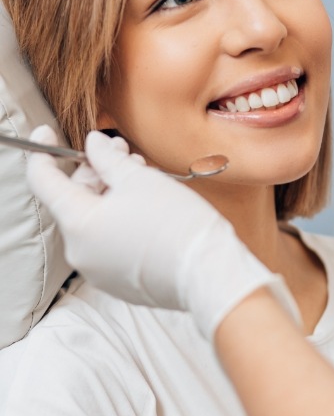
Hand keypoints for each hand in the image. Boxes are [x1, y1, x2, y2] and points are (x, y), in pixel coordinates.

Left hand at [26, 126, 298, 338]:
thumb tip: (93, 144)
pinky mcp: (118, 281)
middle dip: (95, 171)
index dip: (43, 153)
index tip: (46, 134)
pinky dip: (119, 220)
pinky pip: (108, 242)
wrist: (208, 272)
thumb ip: (108, 158)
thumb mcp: (140, 179)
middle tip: (122, 152)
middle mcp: (79, 251)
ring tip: (142, 176)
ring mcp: (97, 270)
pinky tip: (146, 206)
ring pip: (94, 220)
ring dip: (111, 194)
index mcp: (78, 223)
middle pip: (74, 200)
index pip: (44, 182)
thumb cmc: (177, 223)